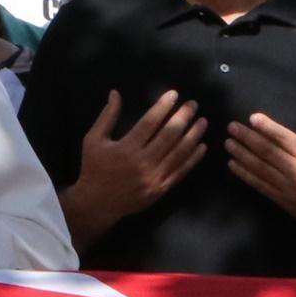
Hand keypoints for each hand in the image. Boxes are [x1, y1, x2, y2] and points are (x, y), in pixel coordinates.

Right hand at [60, 91, 205, 244]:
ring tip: (202, 121)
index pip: (150, 122)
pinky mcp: (161, 188)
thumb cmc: (95, 168)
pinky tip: (201, 146)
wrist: (97, 203)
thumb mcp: (93, 139)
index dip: (163, 107)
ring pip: (179, 152)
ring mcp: (154, 176)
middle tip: (193, 104)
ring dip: (193, 135)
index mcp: (126, 148)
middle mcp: (143, 161)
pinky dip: (193, 158)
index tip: (174, 94)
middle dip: (183, 117)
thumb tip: (115, 93)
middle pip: (169, 135)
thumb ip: (107, 116)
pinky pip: (181, 171)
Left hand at [224, 96, 295, 234]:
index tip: (252, 118)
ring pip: (259, 168)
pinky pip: (259, 185)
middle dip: (247, 138)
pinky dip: (245, 174)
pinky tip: (233, 165)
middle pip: (266, 151)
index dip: (266, 127)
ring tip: (228, 143)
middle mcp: (295, 170)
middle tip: (231, 127)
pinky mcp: (281, 199)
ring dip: (242, 155)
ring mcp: (286, 186)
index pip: (283, 138)